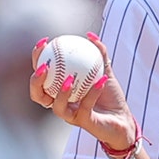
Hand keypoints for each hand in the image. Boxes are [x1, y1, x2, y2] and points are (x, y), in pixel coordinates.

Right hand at [29, 33, 137, 150]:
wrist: (122, 118)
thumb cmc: (109, 96)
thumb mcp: (105, 71)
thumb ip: (99, 54)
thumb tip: (91, 35)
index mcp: (59, 91)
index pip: (42, 75)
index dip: (37, 59)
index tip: (44, 42)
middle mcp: (60, 104)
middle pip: (38, 95)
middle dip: (36, 80)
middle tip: (45, 64)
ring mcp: (71, 116)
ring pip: (57, 107)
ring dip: (61, 93)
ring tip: (69, 78)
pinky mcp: (84, 123)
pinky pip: (85, 107)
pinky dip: (93, 93)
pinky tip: (100, 80)